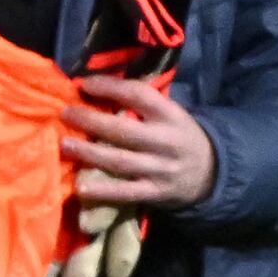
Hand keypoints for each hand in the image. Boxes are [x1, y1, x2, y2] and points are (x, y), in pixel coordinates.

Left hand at [59, 73, 215, 210]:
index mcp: (170, 115)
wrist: (213, 173)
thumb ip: (143, 104)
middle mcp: (166, 141)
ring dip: (90, 153)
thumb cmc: (180, 136)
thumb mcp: (171, 114)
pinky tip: (81, 187)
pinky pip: (126, 193)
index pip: (139, 95)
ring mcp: (160, 169)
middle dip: (91, 121)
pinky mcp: (155, 193)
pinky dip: (103, 191)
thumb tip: (100, 85)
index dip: (110, 87)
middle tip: (66, 113)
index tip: (84, 84)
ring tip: (65, 144)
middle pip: (124, 130)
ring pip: (120, 161)